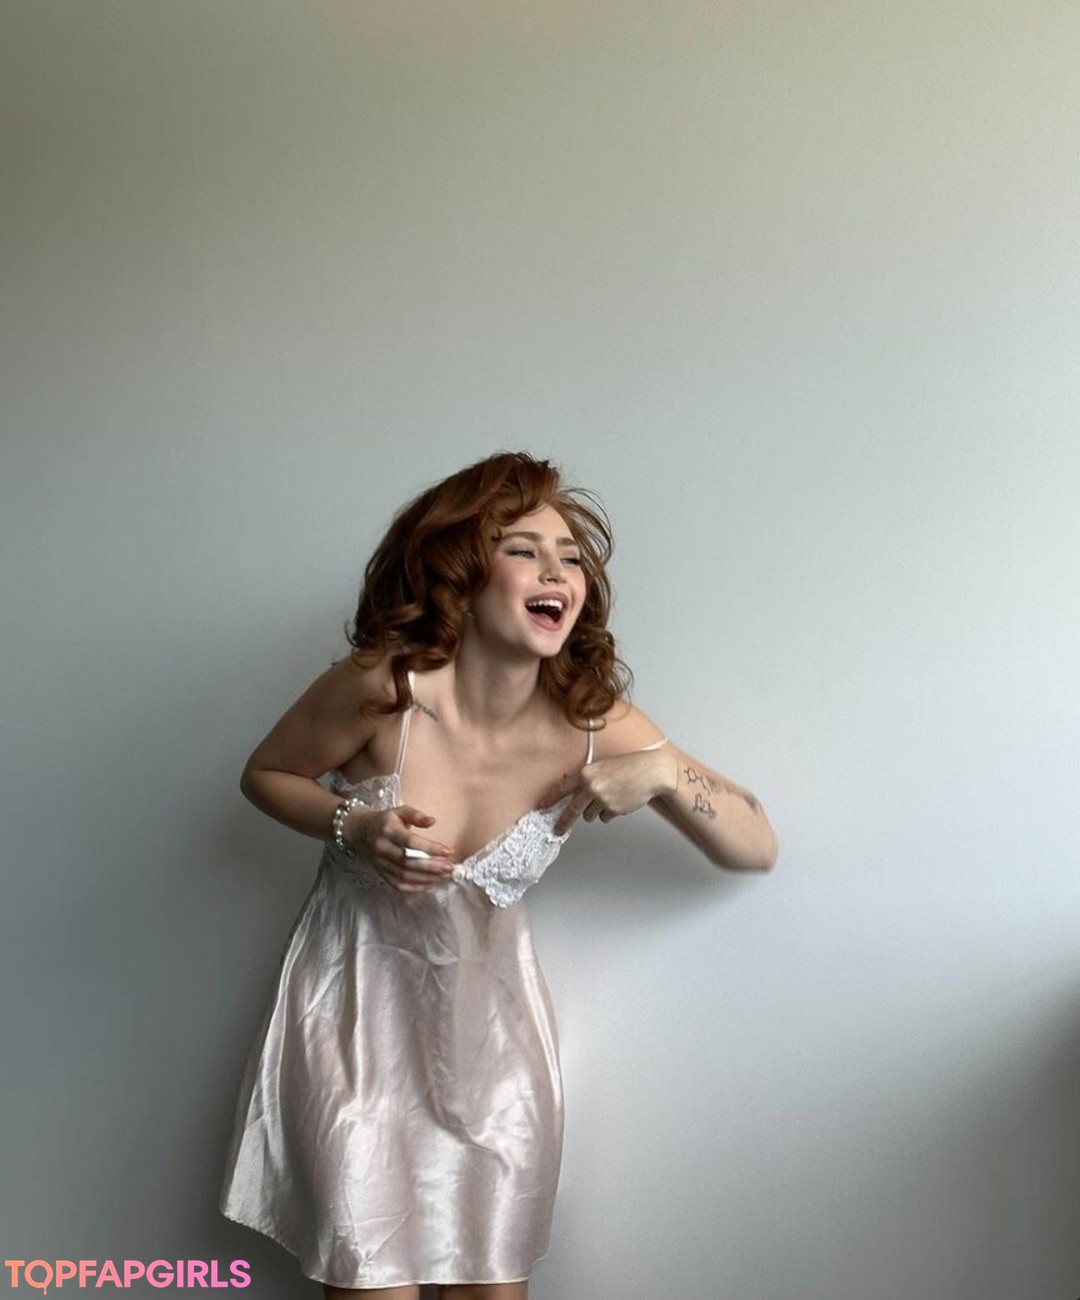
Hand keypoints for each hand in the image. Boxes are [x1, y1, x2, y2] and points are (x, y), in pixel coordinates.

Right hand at [345, 804, 456, 891]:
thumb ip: (416, 815)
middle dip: (431, 867)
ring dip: (426, 878)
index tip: (448, 851)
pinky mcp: (381, 874)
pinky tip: (431, 884)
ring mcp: (380, 863)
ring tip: (444, 876)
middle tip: (450, 868)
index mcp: (388, 830)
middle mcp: (383, 848)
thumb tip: (433, 821)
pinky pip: (398, 884)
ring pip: (404, 876)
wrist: (360, 831)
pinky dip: (416, 887)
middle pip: (408, 862)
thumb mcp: (400, 811)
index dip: (430, 848)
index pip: (410, 842)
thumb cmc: (386, 820)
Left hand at [550, 748, 678, 835]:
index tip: (541, 807)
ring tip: (611, 797)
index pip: (562, 789)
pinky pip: (605, 817)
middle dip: (564, 821)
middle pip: (572, 810)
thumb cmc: (627, 767)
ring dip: (597, 811)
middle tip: (557, 830)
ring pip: (590, 815)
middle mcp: (591, 787)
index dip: (550, 799)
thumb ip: (586, 780)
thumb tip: (571, 794)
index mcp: (585, 773)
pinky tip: (620, 800)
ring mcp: (602, 799)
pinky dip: (610, 812)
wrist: (649, 772)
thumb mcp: (602, 767)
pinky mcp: (613, 809)